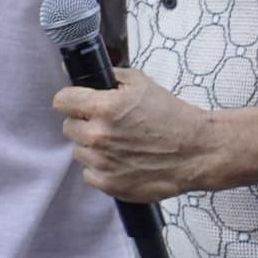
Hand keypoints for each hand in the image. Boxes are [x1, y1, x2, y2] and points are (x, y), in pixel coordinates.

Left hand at [54, 67, 222, 202]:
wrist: (196, 150)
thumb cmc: (172, 116)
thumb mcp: (141, 83)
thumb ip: (109, 77)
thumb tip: (81, 74)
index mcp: (103, 108)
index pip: (61, 102)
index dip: (71, 101)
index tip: (79, 104)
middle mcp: (98, 135)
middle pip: (68, 127)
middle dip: (85, 124)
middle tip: (108, 124)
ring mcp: (102, 162)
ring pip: (79, 151)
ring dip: (93, 147)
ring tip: (120, 144)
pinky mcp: (108, 183)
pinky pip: (89, 173)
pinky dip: (101, 168)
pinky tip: (121, 161)